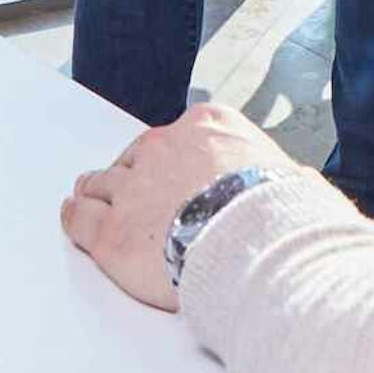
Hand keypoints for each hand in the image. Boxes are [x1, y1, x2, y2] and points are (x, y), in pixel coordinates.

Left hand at [60, 103, 344, 311]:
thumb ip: (278, 174)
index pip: (177, 138)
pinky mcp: (111, 232)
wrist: (255, 245)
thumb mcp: (291, 176)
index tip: (169, 172)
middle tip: (126, 188)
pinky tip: (72, 215)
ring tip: (87, 196)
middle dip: (132, 174)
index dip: (170, 160)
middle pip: (135, 157)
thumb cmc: (280, 216)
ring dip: (96, 192)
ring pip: (103, 184)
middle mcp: (163, 149)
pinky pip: (80, 218)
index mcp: (208, 127)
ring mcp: (132, 188)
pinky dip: (74, 216)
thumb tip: (301, 188)